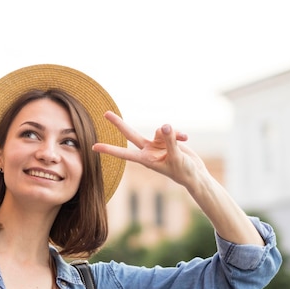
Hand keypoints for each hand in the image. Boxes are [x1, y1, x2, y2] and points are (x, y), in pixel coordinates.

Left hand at [92, 112, 206, 187]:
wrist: (195, 174)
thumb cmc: (184, 171)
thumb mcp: (177, 157)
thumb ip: (170, 141)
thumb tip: (164, 126)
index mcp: (146, 159)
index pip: (124, 153)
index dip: (109, 149)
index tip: (94, 147)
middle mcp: (148, 150)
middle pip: (130, 134)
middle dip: (119, 123)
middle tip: (105, 113)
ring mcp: (156, 144)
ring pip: (159, 130)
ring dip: (172, 133)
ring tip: (182, 140)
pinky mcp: (166, 140)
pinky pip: (170, 130)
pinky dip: (179, 133)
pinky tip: (186, 138)